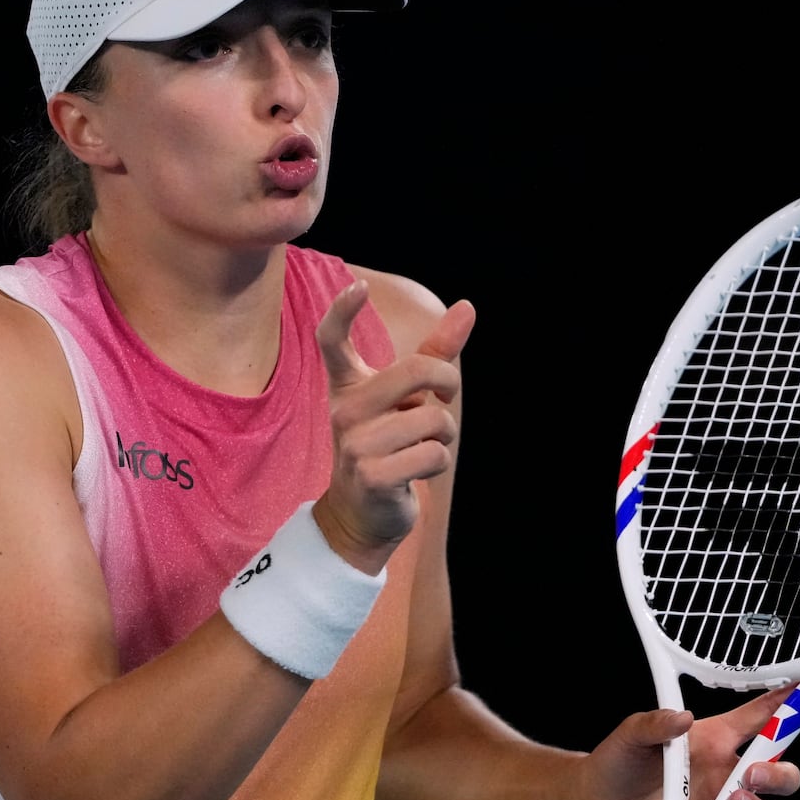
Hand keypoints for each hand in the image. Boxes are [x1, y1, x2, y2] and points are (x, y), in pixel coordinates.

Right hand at [312, 280, 474, 572]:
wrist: (361, 513)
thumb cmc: (389, 443)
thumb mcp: (406, 397)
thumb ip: (435, 352)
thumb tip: (467, 306)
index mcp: (348, 385)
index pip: (332, 340)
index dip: (342, 311)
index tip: (359, 286)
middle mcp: (345, 410)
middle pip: (415, 370)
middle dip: (447, 382)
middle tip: (444, 396)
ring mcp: (355, 444)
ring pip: (434, 419)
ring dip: (443, 434)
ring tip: (421, 446)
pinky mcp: (372, 476)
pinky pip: (433, 454)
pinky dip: (438, 462)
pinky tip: (416, 471)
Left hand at [577, 686, 799, 799]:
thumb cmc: (617, 762)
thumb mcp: (631, 733)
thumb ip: (654, 722)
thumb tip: (683, 718)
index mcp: (713, 740)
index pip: (759, 719)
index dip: (785, 705)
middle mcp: (723, 773)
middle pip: (777, 772)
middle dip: (780, 773)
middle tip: (753, 774)